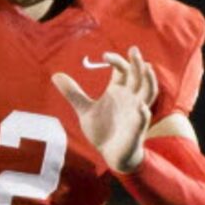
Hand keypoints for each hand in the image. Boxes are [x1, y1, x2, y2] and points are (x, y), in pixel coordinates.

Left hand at [52, 46, 158, 173]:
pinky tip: (140, 107)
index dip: (117, 60)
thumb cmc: (103, 131)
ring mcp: (136, 112)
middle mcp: (130, 98)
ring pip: (149, 92)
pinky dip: (143, 113)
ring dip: (149, 80)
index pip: (123, 70)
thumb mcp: (85, 110)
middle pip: (138, 76)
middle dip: (137, 63)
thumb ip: (73, 93)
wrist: (111, 155)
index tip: (104, 56)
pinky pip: (143, 118)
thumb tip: (55, 75)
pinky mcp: (137, 128)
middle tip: (134, 49)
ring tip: (147, 68)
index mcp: (118, 91)